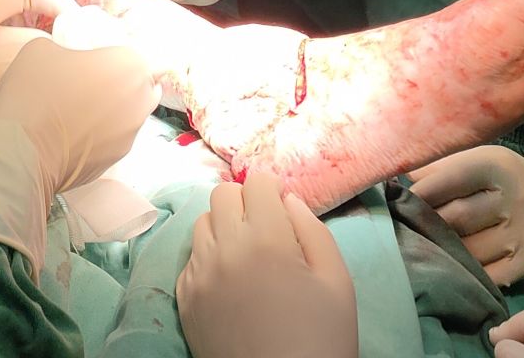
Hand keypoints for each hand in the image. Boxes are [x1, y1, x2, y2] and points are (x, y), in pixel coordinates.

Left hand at [0, 0, 80, 143]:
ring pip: (17, 66)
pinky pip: (0, 98)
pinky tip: (35, 122)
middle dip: (58, 44)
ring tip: (72, 97)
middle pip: (29, 32)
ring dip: (40, 76)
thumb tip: (62, 52)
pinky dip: (18, 105)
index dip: (58, 5)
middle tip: (88, 71)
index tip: (86, 31)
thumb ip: (13, 55)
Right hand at [0, 38, 157, 268]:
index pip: (134, 54)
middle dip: (118, 84)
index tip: (93, 61)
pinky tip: (70, 135)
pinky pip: (111, 141)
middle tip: (86, 84)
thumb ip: (68, 49)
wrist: (18, 152)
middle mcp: (139, 101)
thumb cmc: (32, 92)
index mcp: (129, 65)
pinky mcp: (114, 163)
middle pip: (137, 87)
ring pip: (126, 115)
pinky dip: (98, 136)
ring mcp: (130, 136)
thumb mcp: (42, 48)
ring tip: (75, 112)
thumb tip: (69, 61)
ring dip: (109, 111)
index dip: (113, 57)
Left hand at [176, 172, 357, 357]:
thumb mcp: (338, 283)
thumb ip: (313, 231)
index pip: (256, 182)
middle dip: (246, 202)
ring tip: (248, 256)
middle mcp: (225, 249)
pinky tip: (232, 282)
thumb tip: (287, 200)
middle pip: (223, 194)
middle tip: (267, 230)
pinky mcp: (185, 299)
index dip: (273, 190)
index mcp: (267, 240)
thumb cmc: (320, 340)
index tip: (283, 209)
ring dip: (225, 227)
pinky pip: (192, 258)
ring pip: (203, 223)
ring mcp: (199, 274)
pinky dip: (210, 258)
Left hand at [408, 132, 523, 287]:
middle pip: (456, 218)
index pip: (452, 179)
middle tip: (400, 227)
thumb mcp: (481, 158)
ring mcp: (521, 235)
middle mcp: (512, 200)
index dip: (421, 191)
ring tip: (418, 249)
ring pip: (468, 250)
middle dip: (425, 223)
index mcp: (497, 167)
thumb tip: (396, 176)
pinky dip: (463, 273)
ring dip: (440, 251)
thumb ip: (442, 166)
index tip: (396, 199)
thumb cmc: (508, 177)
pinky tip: (447, 269)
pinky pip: (486, 275)